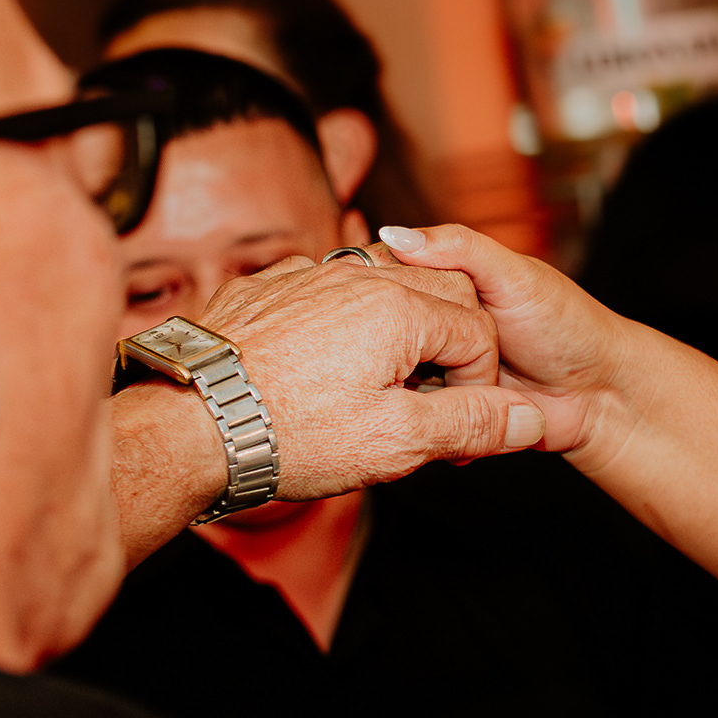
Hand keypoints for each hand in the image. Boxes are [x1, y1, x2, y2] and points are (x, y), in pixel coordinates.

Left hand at [191, 250, 543, 501]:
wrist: (188, 424)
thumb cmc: (290, 435)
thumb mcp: (397, 442)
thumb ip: (471, 423)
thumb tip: (529, 417)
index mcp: (399, 308)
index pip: (478, 332)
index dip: (481, 384)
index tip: (457, 426)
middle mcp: (354, 276)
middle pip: (438, 290)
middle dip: (451, 344)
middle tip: (431, 401)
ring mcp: (305, 275)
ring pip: (381, 282)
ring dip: (400, 328)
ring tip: (382, 384)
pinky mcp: (264, 287)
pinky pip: (325, 288)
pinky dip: (343, 319)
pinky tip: (325, 366)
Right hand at [368, 223, 631, 457]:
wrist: (597, 395)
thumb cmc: (566, 325)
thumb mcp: (515, 276)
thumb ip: (462, 249)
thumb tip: (395, 233)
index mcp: (445, 277)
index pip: (387, 272)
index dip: (378, 289)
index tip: (378, 304)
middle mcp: (434, 320)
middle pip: (385, 326)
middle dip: (392, 342)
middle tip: (418, 351)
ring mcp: (437, 363)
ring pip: (395, 369)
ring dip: (405, 380)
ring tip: (428, 383)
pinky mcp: (445, 405)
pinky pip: (416, 408)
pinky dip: (421, 411)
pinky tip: (430, 412)